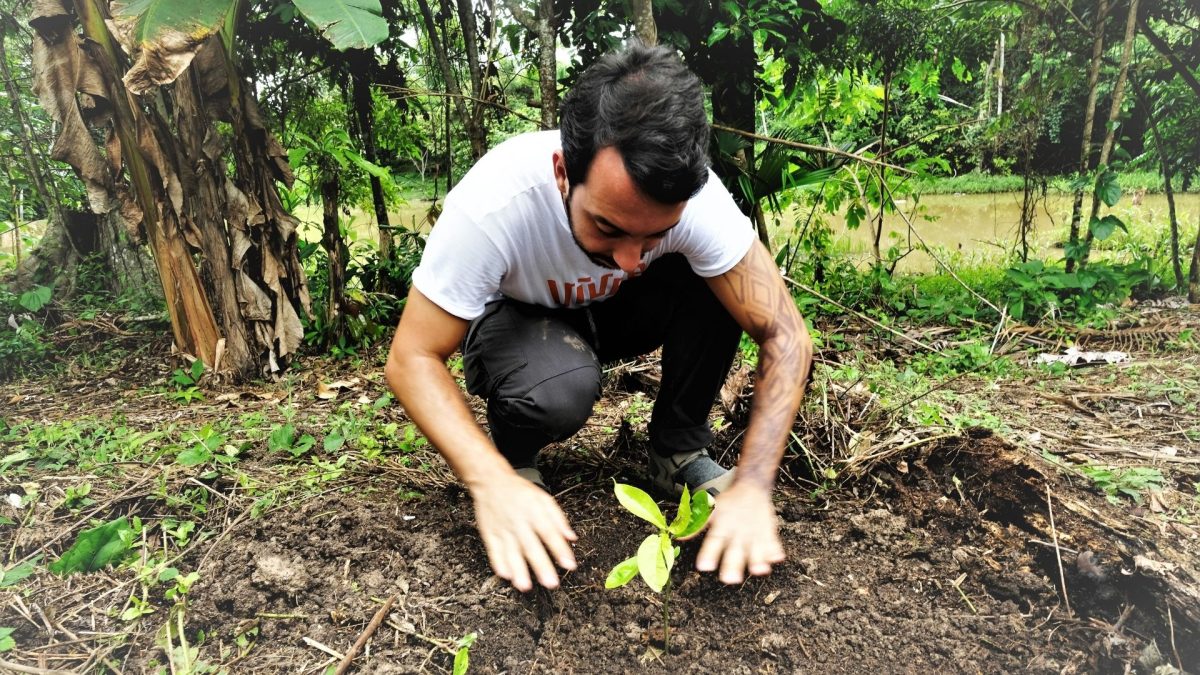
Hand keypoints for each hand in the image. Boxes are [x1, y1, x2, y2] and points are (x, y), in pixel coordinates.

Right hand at [471, 473, 576, 590]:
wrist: (491, 482)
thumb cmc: (520, 492)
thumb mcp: (544, 499)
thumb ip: (558, 519)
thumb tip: (572, 537)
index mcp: (535, 513)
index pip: (550, 533)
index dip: (560, 549)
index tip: (569, 564)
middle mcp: (519, 522)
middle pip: (531, 546)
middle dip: (541, 566)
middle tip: (550, 582)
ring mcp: (503, 529)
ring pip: (511, 552)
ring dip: (518, 570)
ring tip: (525, 586)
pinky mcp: (489, 534)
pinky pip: (494, 550)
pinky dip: (498, 563)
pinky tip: (506, 575)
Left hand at [694, 482, 784, 583]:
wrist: (751, 486)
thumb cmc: (729, 503)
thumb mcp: (709, 510)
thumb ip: (695, 525)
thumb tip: (677, 536)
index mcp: (722, 524)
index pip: (713, 540)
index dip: (708, 553)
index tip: (703, 567)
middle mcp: (737, 529)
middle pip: (734, 549)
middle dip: (732, 564)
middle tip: (729, 580)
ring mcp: (754, 530)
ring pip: (755, 547)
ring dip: (757, 559)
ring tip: (758, 570)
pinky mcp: (768, 530)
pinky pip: (772, 540)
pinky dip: (774, 549)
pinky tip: (775, 559)